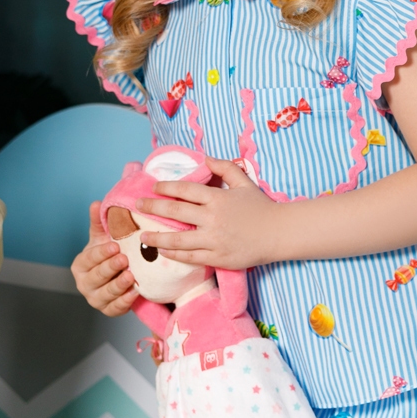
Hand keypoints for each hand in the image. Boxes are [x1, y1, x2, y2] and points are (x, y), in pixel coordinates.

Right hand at [70, 202, 137, 314]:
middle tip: (124, 259)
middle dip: (110, 268)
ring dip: (118, 285)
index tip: (114, 245)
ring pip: (106, 293)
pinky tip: (136, 292)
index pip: (89, 259)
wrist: (119, 275)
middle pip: (96, 277)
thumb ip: (99, 222)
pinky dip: (125, 301)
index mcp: (81, 265)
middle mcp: (84, 284)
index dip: (101, 253)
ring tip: (131, 276)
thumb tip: (97, 203)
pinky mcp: (109, 310)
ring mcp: (96, 299)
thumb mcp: (103, 238)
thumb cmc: (110, 254)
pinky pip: (116, 308)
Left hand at [141, 157, 282, 269]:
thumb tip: (205, 159)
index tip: (153, 187)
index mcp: (217, 199)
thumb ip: (225, 168)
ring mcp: (214, 240)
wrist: (279, 234)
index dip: (166, 188)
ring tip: (143, 236)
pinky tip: (164, 251)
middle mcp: (212, 219)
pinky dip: (175, 254)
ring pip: (178, 239)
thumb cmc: (261, 207)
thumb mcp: (245, 182)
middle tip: (138, 206)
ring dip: (157, 238)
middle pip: (175, 212)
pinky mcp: (218, 258)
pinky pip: (191, 257)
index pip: (185, 191)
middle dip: (153, 208)